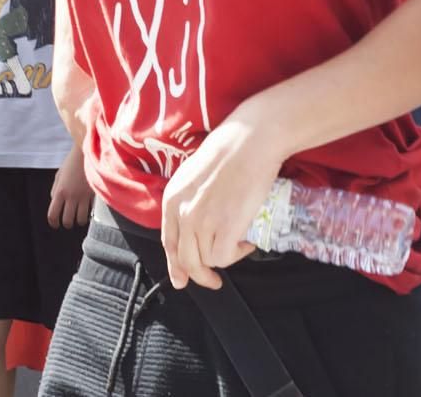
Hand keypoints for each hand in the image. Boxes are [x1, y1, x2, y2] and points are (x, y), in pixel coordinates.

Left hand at [47, 148, 95, 229]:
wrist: (87, 152)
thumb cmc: (72, 163)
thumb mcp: (59, 175)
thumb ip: (55, 190)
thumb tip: (54, 203)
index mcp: (60, 192)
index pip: (53, 215)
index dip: (53, 223)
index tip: (55, 224)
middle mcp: (71, 196)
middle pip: (67, 221)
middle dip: (67, 224)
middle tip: (68, 222)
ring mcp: (84, 196)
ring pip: (81, 219)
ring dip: (79, 221)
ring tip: (80, 217)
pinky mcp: (94, 194)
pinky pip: (92, 211)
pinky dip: (90, 213)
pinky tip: (89, 210)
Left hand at [160, 102, 288, 288]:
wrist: (250, 140)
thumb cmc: (230, 149)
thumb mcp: (194, 175)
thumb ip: (189, 200)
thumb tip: (196, 224)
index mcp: (172, 200)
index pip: (170, 244)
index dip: (176, 266)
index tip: (182, 279)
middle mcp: (183, 214)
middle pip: (186, 260)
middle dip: (200, 275)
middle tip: (214, 280)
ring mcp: (203, 222)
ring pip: (207, 261)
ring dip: (225, 258)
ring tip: (240, 243)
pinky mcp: (225, 227)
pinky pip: (225, 257)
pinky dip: (237, 254)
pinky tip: (247, 242)